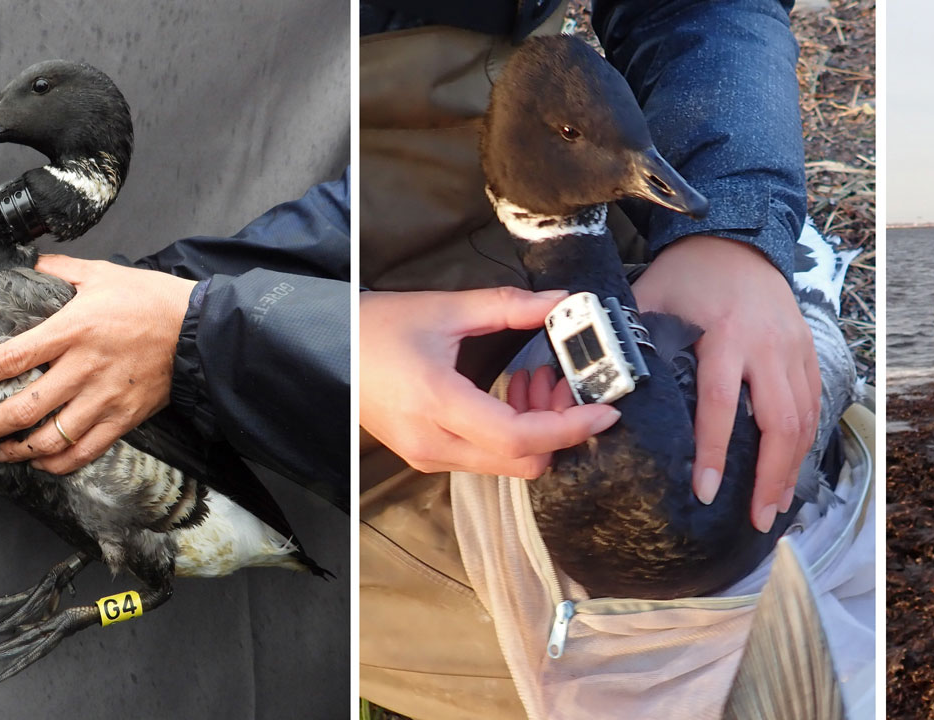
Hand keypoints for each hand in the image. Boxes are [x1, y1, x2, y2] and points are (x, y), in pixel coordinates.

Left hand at [0, 254, 196, 473]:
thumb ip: (61, 270)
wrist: (202, 330)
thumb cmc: (152, 299)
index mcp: (73, 329)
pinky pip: (85, 450)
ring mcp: (105, 397)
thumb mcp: (103, 273)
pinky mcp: (125, 417)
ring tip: (1, 452)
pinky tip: (43, 463)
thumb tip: (28, 264)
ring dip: (19, 450)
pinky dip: (59, 463)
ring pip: (51, 437)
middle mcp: (85, 368)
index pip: (10, 358)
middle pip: (24, 408)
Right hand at [360, 288, 620, 477]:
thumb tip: (562, 302)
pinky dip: (514, 434)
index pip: (519, 437)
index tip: (605, 411)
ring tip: (535, 379)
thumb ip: (509, 307)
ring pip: (508, 466)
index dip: (570, 428)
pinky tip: (512, 394)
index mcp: (437, 403)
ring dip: (537, 431)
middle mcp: (434, 443)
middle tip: (565, 383)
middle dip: (558, 429)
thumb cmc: (377, 326)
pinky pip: (487, 460)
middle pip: (522, 462)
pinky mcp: (428, 457)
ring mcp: (429, 456)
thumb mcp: (446, 309)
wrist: (328, 348)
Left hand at [632, 235, 819, 532]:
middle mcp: (768, 345)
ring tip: (775, 509)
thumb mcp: (650, 297)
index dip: (715, 452)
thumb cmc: (687, 273)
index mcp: (726, 333)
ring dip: (792, 469)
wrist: (737, 238)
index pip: (720, 404)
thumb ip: (626, 340)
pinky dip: (805, 444)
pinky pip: (814, 405)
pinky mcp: (807, 352)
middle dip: (771, 477)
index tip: (706, 493)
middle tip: (757, 520)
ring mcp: (794, 349)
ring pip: (804, 420)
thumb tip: (591, 387)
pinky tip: (792, 473)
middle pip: (780, 422)